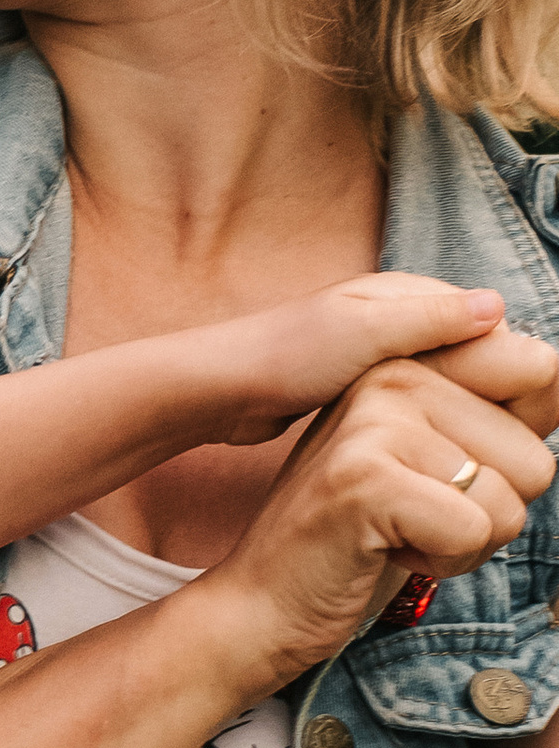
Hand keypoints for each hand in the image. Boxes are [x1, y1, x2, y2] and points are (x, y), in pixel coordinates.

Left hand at [194, 272, 529, 447]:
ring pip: (448, 384)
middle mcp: (399, 317)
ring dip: (464, 412)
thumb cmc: (288, 356)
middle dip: (492, 394)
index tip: (525, 413)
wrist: (222, 389)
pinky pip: (420, 404)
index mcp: (408, 294)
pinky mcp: (365, 387)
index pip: (489, 325)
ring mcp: (382, 351)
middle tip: (508, 440)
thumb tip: (497, 308)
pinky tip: (437, 453)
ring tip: (478, 451)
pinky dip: (433, 424)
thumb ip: (430, 321)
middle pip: (473, 356)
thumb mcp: (363, 334)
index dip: (511, 366)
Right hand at [195, 346, 558, 684]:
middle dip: (491, 512)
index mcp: (410, 358)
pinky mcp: (367, 477)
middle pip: (536, 460)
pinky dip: (441, 562)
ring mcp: (374, 420)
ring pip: (510, 501)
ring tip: (399, 533)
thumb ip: (502, 414)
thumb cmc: (362, 537)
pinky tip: (385, 552)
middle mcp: (391, 371)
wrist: (264, 602)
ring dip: (466, 542)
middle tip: (415, 516)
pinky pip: (475, 532)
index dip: (512, 458)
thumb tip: (558, 371)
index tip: (444, 474)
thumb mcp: (439, 461)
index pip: (542, 374)